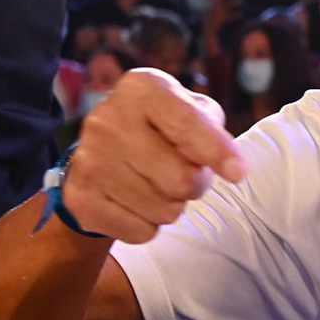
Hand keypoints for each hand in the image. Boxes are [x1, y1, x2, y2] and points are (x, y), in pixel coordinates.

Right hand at [64, 68, 245, 243]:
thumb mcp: (191, 111)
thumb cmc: (162, 129)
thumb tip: (229, 166)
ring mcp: (89, 160)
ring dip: (172, 206)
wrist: (103, 153)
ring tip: (157, 185)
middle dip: (195, 185)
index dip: (217, 152)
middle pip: (180, 179)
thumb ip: (211, 130)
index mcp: (141, 88)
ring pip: (163, 211)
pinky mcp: (80, 198)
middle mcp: (108, 120)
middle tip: (185, 175)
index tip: (239, 173)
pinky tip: (136, 202)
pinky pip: (140, 232)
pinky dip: (148, 225)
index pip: (187, 124)